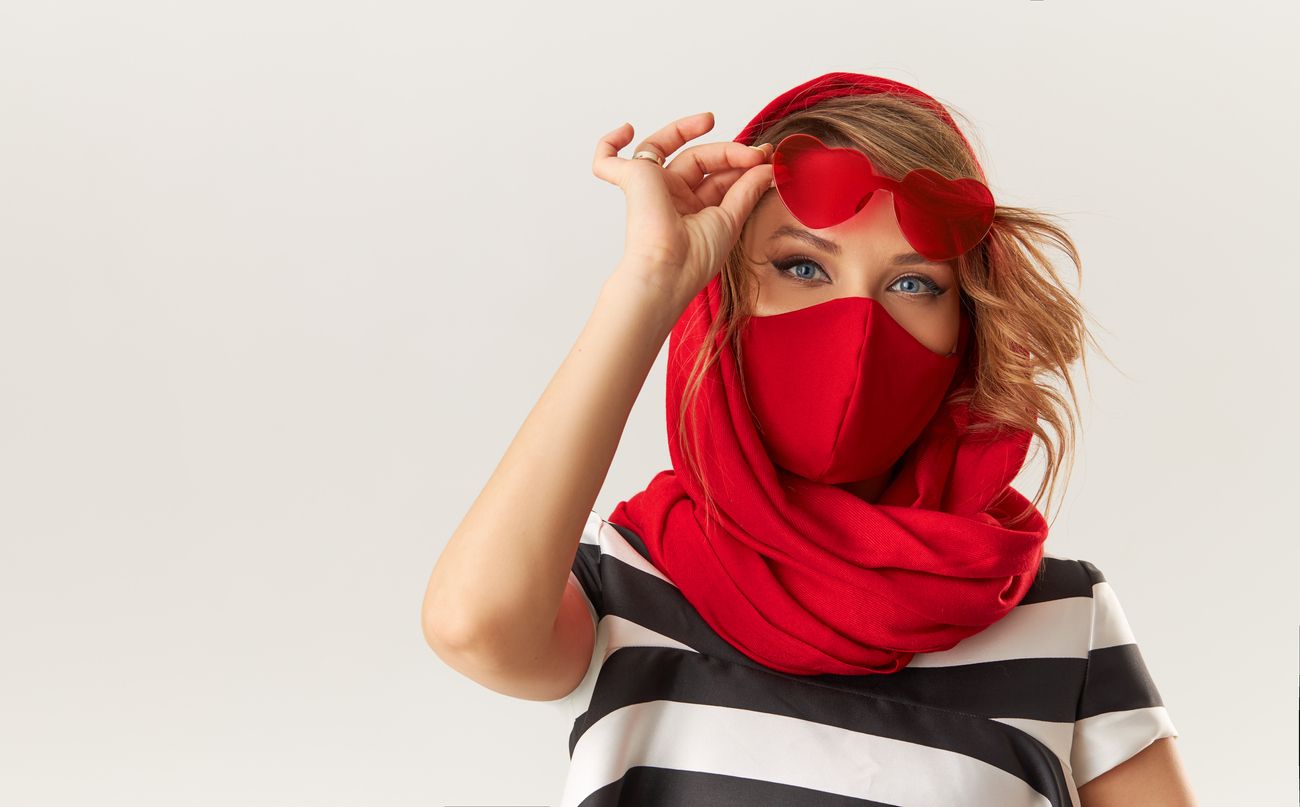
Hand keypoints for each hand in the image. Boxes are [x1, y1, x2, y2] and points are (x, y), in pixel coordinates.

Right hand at [592, 112, 774, 308]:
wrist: (669, 271)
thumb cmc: (695, 259)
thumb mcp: (731, 218)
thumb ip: (748, 188)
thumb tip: (768, 165)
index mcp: (691, 209)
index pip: (715, 175)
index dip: (739, 161)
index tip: (764, 157)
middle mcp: (669, 197)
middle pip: (696, 158)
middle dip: (725, 150)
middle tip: (753, 151)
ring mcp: (649, 188)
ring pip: (662, 146)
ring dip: (684, 129)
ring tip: (709, 121)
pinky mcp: (631, 180)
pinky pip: (607, 161)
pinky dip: (609, 144)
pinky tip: (626, 130)